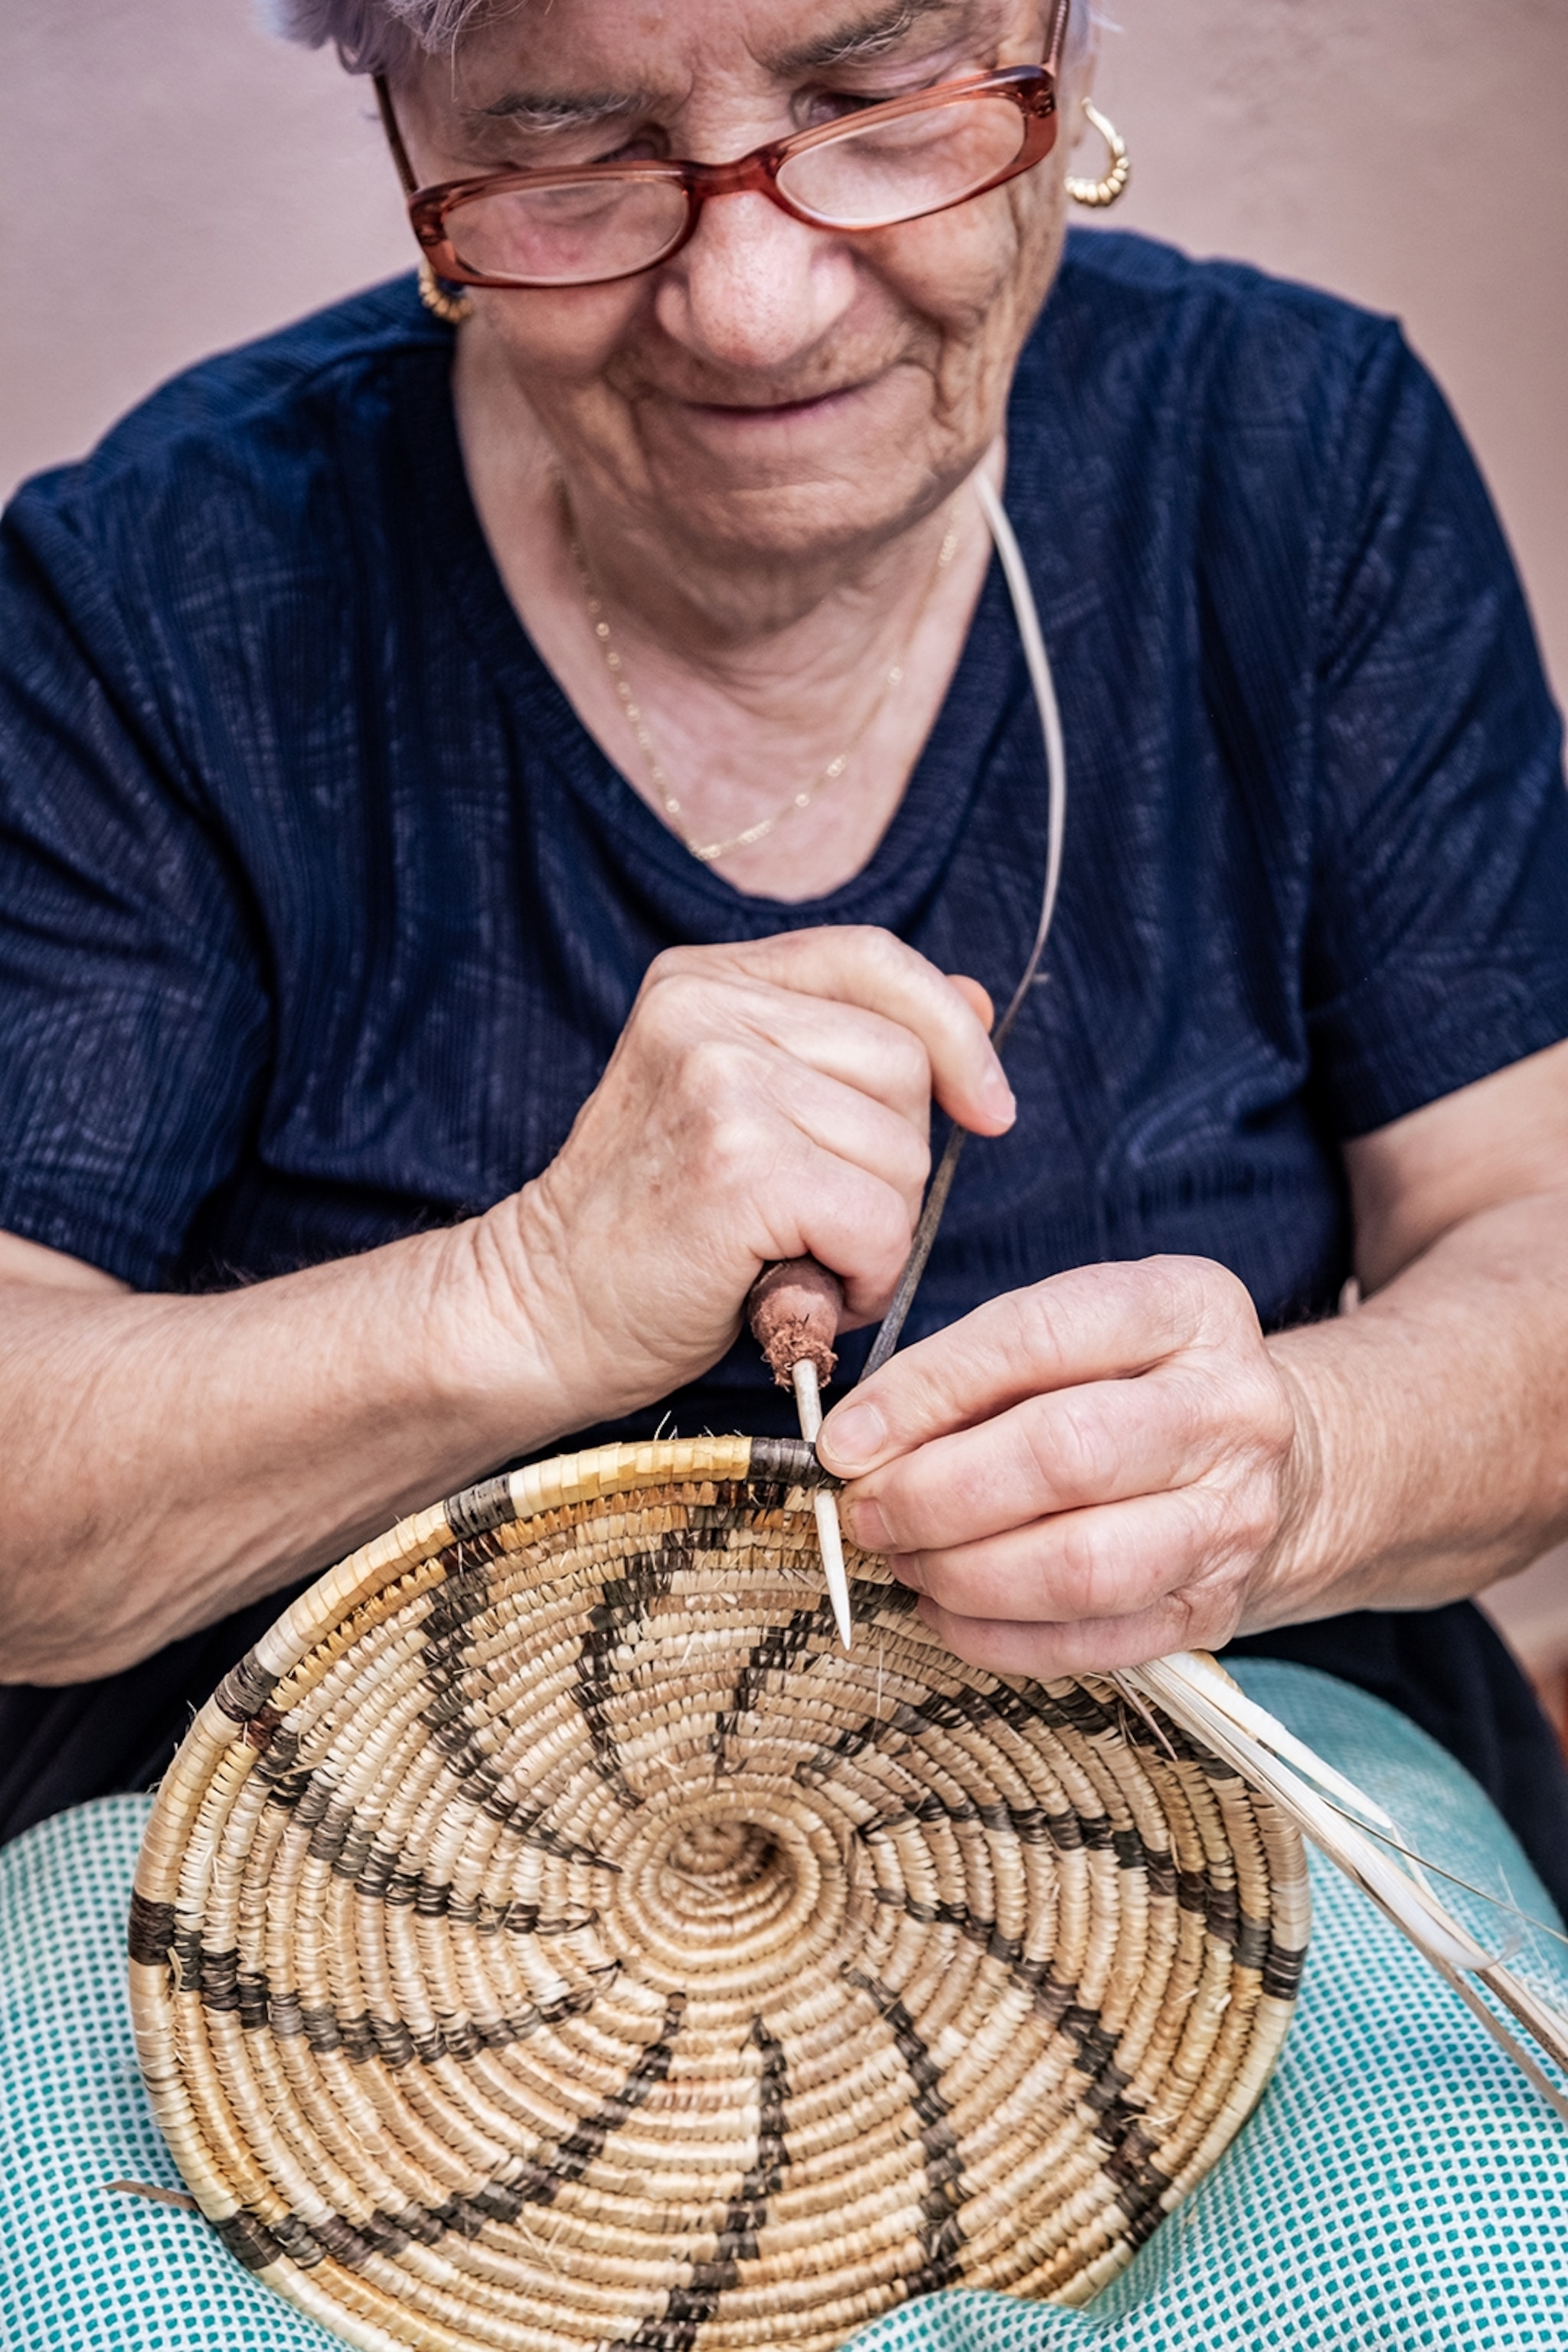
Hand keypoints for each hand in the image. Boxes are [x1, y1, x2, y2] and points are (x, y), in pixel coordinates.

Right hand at [473, 928, 1013, 1432]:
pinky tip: (807, 1291)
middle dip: (897, 1163)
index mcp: (704, 979)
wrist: (538, 1315)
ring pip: (901, 1150)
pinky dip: (866, 1276)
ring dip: (880, 1230)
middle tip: (822, 1222)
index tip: (987, 1108)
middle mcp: (706, 1010)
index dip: (951, 1033)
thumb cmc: (652, 1231)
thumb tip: (973, 1000)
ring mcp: (718, 1081)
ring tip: (802, 1258)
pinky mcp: (734, 1166)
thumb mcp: (743, 1108)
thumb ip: (843, 1047)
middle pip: (904, 1064)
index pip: (874, 958)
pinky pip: (878, 1219)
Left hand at [816, 1256, 1308, 1678]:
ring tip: (904, 1558)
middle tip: (866, 1509)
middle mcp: (1228, 1410)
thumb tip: (858, 1442)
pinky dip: (994, 1637)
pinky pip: (1089, 1644)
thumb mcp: (1080, 1333)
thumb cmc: (1138, 1387)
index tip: (846, 1438)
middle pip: (1063, 1455)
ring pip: (1079, 1565)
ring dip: (961, 1573)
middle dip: (935, 1493)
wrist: (1285, 1465)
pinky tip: (944, 1608)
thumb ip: (975, 1369)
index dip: (925, 1393)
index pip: (1037, 1339)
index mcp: (1187, 1309)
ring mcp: (1233, 1517)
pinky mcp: (1215, 1608)